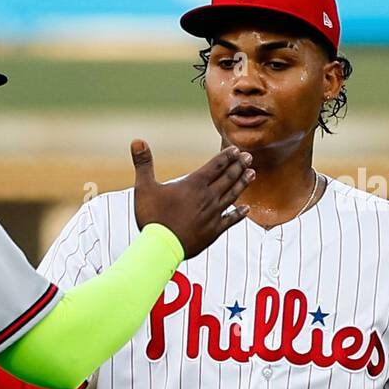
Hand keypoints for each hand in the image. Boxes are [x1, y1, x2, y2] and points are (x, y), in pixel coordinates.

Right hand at [131, 142, 253, 256]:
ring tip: (252, 174)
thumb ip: (143, 164)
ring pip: (232, 195)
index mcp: (194, 185)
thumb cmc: (151, 217)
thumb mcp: (143, 188)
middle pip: (228, 178)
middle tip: (249, 156)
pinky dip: (239, 214)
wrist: (161, 247)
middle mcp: (208, 197)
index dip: (226, 156)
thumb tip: (136, 141)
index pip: (215, 166)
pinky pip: (230, 220)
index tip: (236, 149)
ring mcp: (213, 215)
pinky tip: (246, 209)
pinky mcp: (214, 231)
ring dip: (242, 183)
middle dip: (239, 166)